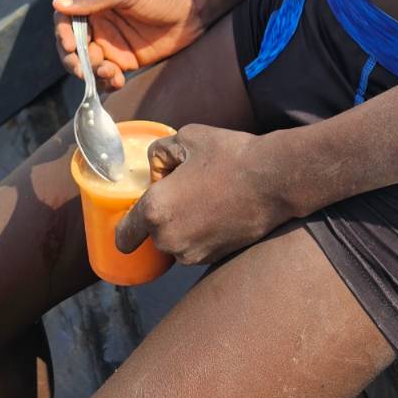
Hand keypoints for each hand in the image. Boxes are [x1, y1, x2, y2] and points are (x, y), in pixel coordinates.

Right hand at [52, 0, 204, 87]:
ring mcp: (112, 43)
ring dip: (93, 73)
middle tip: (85, 70)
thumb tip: (56, 3)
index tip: (71, 46)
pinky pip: (107, 76)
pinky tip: (119, 81)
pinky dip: (107, 82)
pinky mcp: (126, 61)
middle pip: (73, 47)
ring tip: (112, 72)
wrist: (195, 9)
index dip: (63, 34)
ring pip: (89, 65)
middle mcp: (99, 23)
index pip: (67, 19)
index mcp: (95, 1)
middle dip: (75, 60)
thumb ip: (94, 0)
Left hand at [115, 125, 294, 265]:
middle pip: (151, 235)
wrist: (274, 180)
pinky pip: (195, 247)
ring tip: (205, 198)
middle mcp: (169, 239)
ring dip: (181, 226)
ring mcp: (192, 254)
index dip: (126, 225)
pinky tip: (218, 211)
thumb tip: (155, 169)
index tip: (136, 213)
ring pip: (174, 242)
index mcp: (155, 210)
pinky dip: (200, 234)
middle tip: (184, 189)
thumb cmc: (229, 155)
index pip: (122, 236)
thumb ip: (159, 152)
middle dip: (161, 215)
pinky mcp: (213, 259)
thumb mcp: (187, 137)